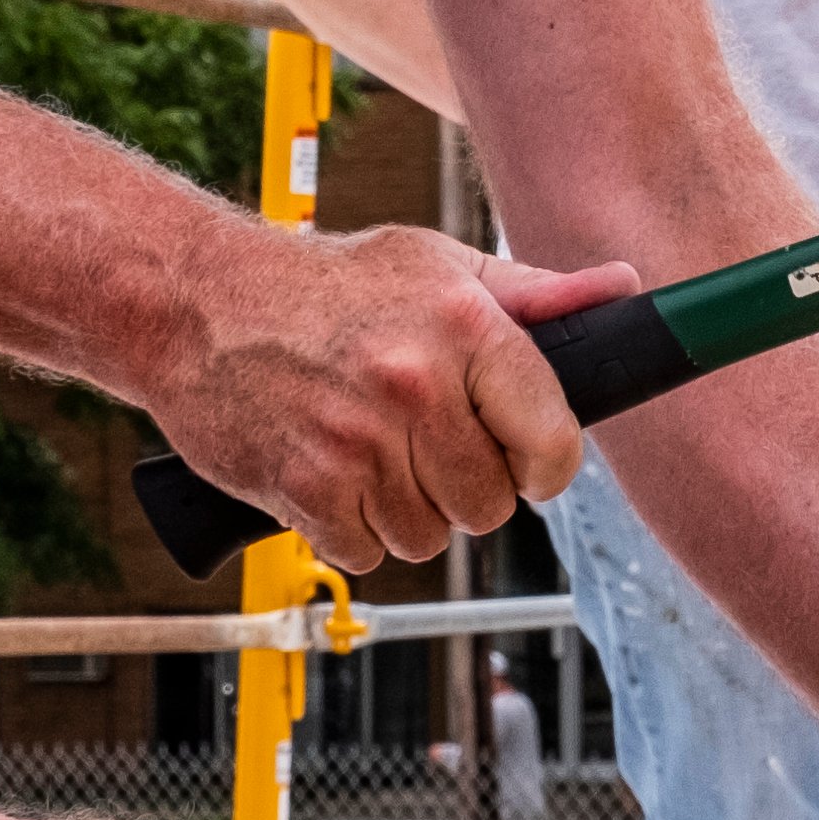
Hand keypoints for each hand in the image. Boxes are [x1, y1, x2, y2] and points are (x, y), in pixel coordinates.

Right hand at [144, 224, 642, 569]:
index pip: (554, 442)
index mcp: (465, 325)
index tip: (526, 462)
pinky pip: (366, 552)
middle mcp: (417, 384)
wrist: (194, 303)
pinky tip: (328, 471)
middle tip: (422, 443)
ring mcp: (359, 441)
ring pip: (429, 536)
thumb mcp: (435, 267)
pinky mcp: (306, 488)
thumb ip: (535, 296)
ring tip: (368, 449)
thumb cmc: (325, 286)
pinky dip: (349, 528)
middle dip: (464, 487)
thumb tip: (624, 291)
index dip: (545, 465)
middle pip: (491, 505)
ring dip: (404, 510)